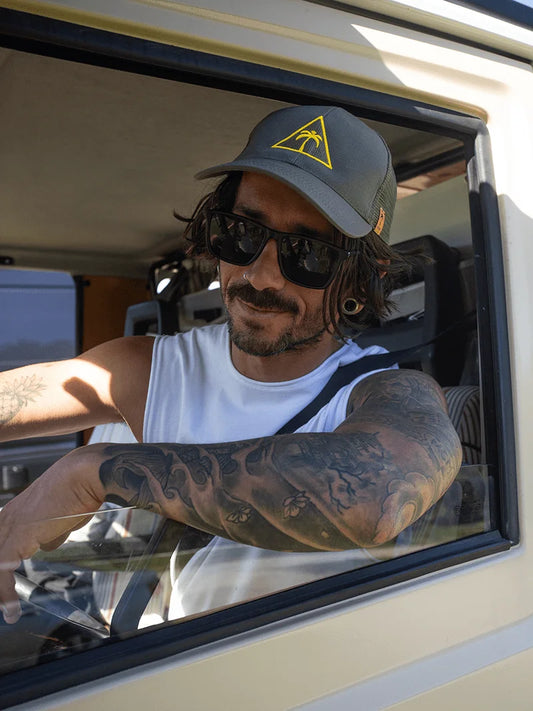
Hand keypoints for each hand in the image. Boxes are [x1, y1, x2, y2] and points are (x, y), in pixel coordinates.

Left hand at [0, 447, 104, 622]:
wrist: (85, 475)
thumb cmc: (80, 488)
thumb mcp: (64, 515)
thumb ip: (52, 531)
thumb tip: (50, 542)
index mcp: (17, 510)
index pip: (0, 540)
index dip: (2, 563)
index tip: (5, 580)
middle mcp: (8, 517)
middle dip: (1, 575)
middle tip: (4, 600)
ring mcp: (10, 527)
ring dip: (1, 588)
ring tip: (6, 610)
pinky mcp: (17, 539)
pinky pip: (3, 571)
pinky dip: (5, 594)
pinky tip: (10, 609)